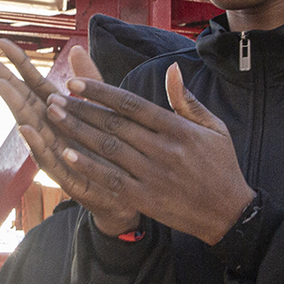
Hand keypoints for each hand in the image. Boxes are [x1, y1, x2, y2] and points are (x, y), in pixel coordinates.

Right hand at [0, 39, 142, 236]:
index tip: (0, 41)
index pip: (34, 82)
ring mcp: (56, 151)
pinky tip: (24, 127)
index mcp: (60, 112)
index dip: (19, 61)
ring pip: (31, 125)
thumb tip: (76, 47)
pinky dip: (35, 142)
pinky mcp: (67, 173)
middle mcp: (53, 130)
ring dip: (15, 105)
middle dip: (4, 79)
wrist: (128, 191)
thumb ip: (89, 79)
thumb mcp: (102, 107)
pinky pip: (48, 157)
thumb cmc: (110, 148)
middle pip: (24, 100)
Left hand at [46, 62, 254, 244]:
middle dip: (80, 109)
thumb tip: (172, 69)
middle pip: (113, 125)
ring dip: (77, 132)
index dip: (101, 92)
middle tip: (53, 97)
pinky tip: (66, 154)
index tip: (75, 83)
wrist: (229, 214)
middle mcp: (163, 150)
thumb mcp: (214, 128)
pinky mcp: (146, 198)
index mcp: (178, 129)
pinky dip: (88, 167)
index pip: (131, 105)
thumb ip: (187, 100)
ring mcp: (153, 175)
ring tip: (54, 117)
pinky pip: (111, 179)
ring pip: (108, 149)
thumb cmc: (221, 165)